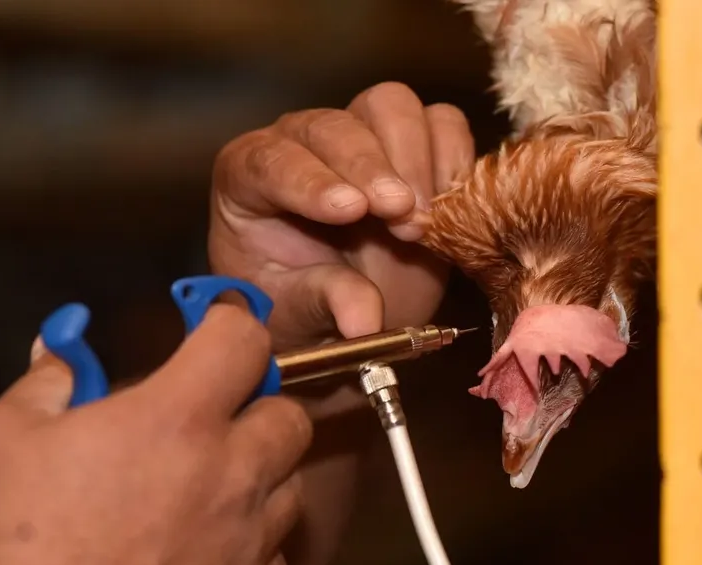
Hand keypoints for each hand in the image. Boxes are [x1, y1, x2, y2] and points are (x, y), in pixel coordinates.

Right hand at [0, 306, 311, 564]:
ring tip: (209, 482)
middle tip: (210, 415)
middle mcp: (230, 472)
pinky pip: (275, 549)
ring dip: (260, 470)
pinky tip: (208, 541)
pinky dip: (252, 536)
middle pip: (289, 412)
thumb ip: (49, 382)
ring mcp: (247, 538)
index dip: (229, 324)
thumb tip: (65, 354)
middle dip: (257, 402)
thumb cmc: (15, 541)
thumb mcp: (4, 438)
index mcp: (176, 419)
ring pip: (291, 481)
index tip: (212, 329)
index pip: (244, 339)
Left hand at [209, 82, 475, 363]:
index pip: (270, 161)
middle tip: (400, 218)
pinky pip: (442, 123)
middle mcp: (301, 144)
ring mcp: (359, 136)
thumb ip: (324, 303)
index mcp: (248, 177)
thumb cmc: (299, 309)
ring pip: (389, 107)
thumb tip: (364, 320)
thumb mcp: (297, 315)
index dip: (310, 180)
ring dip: (414, 160)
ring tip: (420, 224)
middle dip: (370, 169)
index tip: (348, 210)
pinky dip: (453, 159)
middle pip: (335, 125)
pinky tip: (447, 209)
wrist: (344, 315)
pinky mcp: (415, 144)